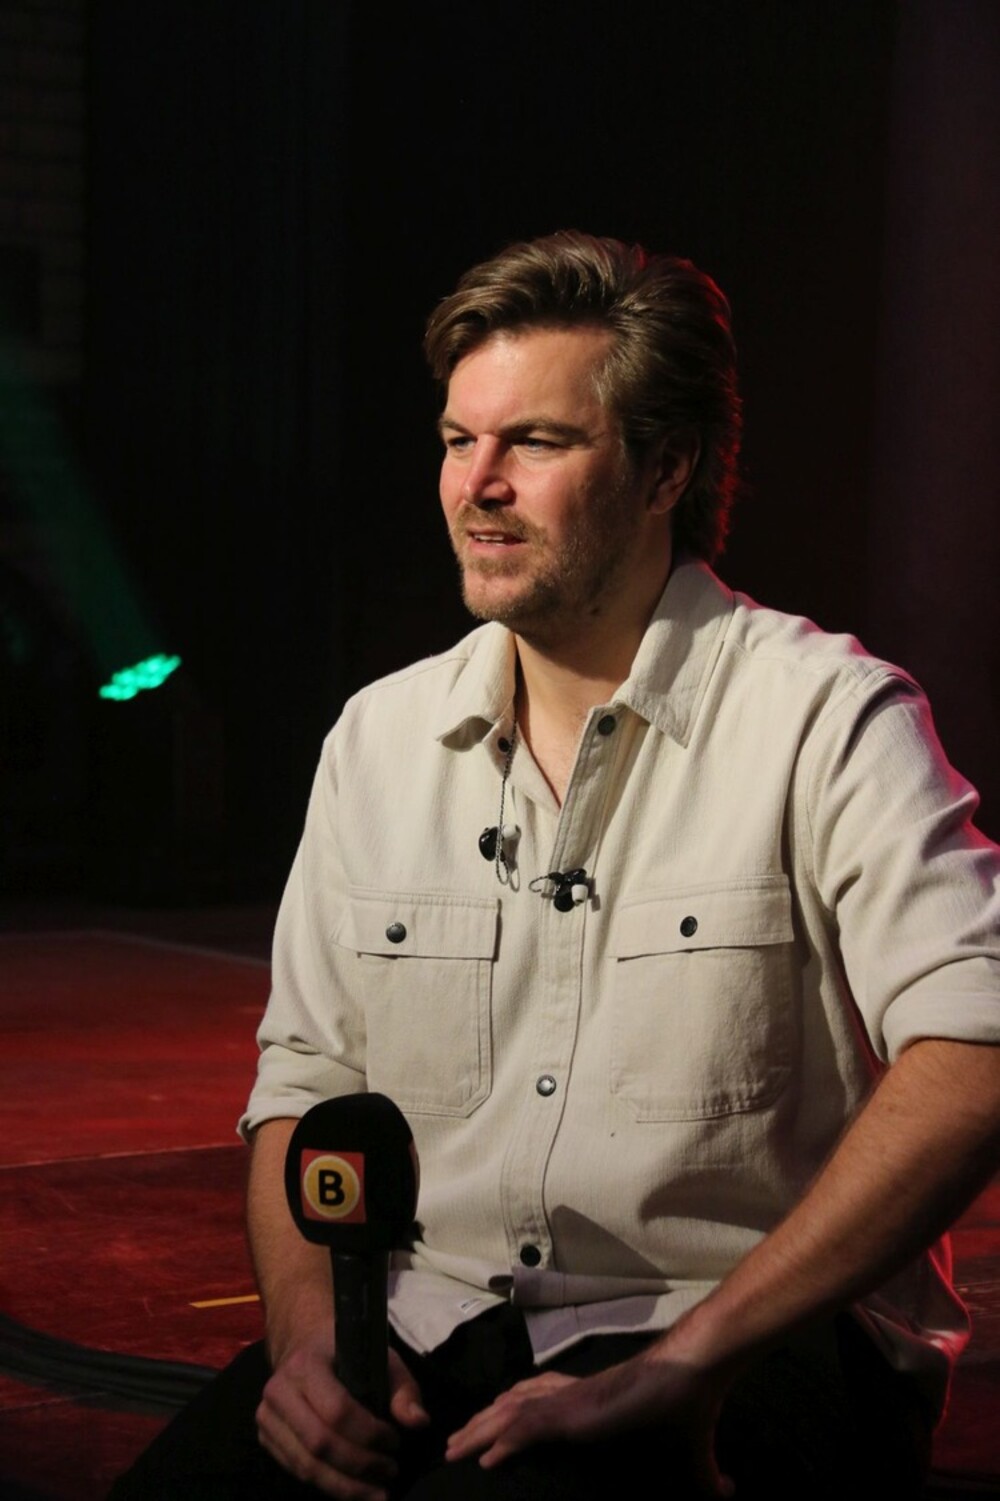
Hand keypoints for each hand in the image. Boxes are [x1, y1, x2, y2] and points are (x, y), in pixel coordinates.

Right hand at [256, 1334, 427, 1499]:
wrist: (304, 1345)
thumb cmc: (349, 1353)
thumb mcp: (382, 1358)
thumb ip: (403, 1389)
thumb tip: (418, 1423)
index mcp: (305, 1364)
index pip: (337, 1411)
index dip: (369, 1435)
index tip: (395, 1443)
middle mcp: (278, 1391)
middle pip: (320, 1444)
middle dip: (359, 1466)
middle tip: (390, 1473)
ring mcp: (267, 1418)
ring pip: (306, 1465)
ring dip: (345, 1486)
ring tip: (377, 1492)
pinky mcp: (266, 1438)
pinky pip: (297, 1471)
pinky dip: (328, 1485)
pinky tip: (354, 1489)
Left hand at [445, 1346, 733, 1497]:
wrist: (696, 1367)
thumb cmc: (693, 1399)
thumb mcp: (694, 1448)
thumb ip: (703, 1472)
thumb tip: (728, 1492)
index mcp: (594, 1398)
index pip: (542, 1398)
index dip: (513, 1412)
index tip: (492, 1431)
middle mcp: (575, 1394)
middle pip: (514, 1405)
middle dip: (482, 1424)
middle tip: (454, 1443)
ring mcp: (574, 1401)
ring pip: (511, 1414)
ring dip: (480, 1432)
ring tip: (454, 1451)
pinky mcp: (578, 1413)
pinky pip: (529, 1428)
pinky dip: (504, 1442)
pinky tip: (485, 1461)